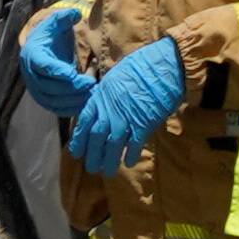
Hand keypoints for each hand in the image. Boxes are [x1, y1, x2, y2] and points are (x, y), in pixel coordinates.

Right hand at [21, 1, 93, 119]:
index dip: (59, 72)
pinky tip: (88, 102)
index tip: (75, 74)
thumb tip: (75, 13)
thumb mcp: (56, 22)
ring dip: (73, 100)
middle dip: (72, 88)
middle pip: (50, 87)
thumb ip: (64, 16)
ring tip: (92, 93)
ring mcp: (36, 89)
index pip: (44, 67)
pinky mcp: (44, 99)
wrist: (41, 49)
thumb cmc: (51, 35)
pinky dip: (71, 108)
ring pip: (53, 101)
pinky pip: (57, 108)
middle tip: (92, 84)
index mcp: (33, 55)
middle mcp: (31, 75)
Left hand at [68, 35, 184, 173]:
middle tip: (91, 168)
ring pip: (112, 145)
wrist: (162, 66)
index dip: (79, 138)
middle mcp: (110, 111)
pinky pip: (135, 144)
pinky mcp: (144, 125)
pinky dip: (131, 155)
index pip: (85, 122)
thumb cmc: (141, 66)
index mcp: (101, 97)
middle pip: (96, 137)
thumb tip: (103, 103)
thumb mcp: (115, 77)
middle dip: (92, 155)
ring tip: (107, 172)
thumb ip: (107, 93)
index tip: (76, 151)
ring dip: (109, 160)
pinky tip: (129, 163)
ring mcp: (126, 119)